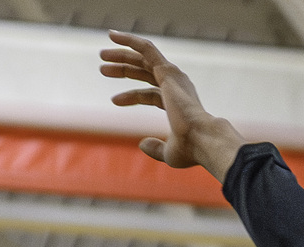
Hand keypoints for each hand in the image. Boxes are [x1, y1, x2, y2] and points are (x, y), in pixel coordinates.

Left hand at [100, 32, 241, 178]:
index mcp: (177, 102)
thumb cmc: (190, 150)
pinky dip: (130, 41)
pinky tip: (114, 36)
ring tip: (101, 55)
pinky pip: (146, 49)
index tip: (113, 100)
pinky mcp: (166, 70)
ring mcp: (171, 76)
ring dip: (122, 55)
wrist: (202, 139)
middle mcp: (175, 85)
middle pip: (144, 72)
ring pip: (143, 58)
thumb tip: (142, 144)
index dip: (131, 96)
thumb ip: (156, 148)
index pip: (150, 94)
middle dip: (124, 68)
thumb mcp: (169, 152)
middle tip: (103, 68)